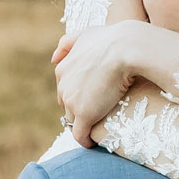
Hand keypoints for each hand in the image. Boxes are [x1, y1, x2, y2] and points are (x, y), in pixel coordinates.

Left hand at [51, 24, 141, 145]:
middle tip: (97, 113)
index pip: (65, 91)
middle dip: (79, 111)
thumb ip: (66, 43)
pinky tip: (94, 144)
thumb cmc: (110, 39)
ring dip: (83, 125)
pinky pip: (80, 135)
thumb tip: (53, 58)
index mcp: (61, 70)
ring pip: (74, 121)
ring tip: (98, 127)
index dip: (78, 96)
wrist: (125, 48)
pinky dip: (86, 141)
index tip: (90, 100)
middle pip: (67, 107)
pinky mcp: (85, 115)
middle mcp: (63, 87)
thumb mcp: (84, 34)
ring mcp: (73, 102)